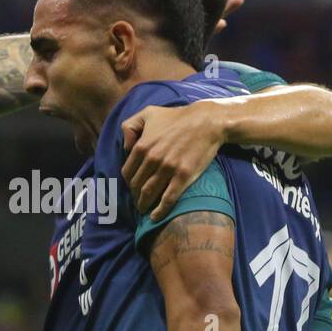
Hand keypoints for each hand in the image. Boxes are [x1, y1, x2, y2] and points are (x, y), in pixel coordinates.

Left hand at [121, 102, 224, 221]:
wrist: (206, 122)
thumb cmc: (177, 117)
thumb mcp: (148, 113)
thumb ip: (129, 126)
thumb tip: (125, 147)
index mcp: (142, 146)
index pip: (127, 173)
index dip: (128, 184)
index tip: (132, 188)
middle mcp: (152, 159)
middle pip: (136, 186)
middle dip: (135, 197)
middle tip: (138, 202)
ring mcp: (168, 169)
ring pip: (149, 194)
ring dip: (143, 205)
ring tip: (144, 210)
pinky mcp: (183, 176)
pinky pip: (168, 198)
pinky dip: (160, 211)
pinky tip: (155, 217)